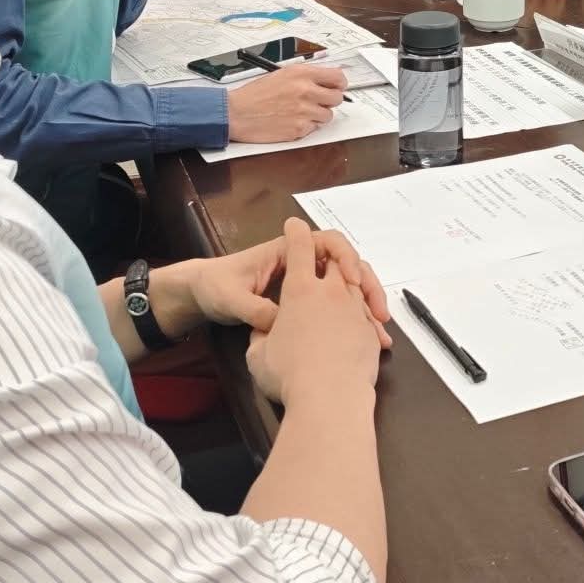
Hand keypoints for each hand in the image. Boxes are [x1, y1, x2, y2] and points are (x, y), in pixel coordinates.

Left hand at [185, 226, 389, 344]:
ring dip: (365, 306)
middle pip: (347, 265)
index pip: (326, 242)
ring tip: (379, 331)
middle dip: (367, 286)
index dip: (344, 256)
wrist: (205, 295)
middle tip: (378, 312)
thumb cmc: (216, 287)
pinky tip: (366, 340)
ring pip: (348, 288)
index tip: (350, 279)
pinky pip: (339, 306)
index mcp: (285, 253)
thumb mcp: (231, 299)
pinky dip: (355, 321)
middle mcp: (302, 264)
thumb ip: (254, 308)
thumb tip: (279, 322)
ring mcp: (307, 283)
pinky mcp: (309, 302)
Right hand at [228, 63, 347, 143]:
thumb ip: (305, 76)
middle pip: (337, 98)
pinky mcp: (299, 128)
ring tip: (300, 111)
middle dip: (329, 100)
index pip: (337, 77)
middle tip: (318, 101)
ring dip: (317, 115)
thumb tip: (326, 80)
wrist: (236, 113)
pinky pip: (314, 128)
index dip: (339, 84)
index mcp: (301, 74)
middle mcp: (305, 91)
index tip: (337, 87)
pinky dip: (305, 126)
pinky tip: (291, 120)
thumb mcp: (281, 75)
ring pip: (327, 115)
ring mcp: (304, 111)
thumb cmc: (254, 95)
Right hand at [247, 221, 386, 405]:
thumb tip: (263, 334)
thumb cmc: (288, 375)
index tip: (294, 227)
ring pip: (358, 284)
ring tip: (352, 290)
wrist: (330, 399)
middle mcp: (331, 292)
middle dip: (333, 256)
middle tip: (327, 262)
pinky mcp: (370, 330)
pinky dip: (367, 311)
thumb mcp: (258, 356)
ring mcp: (354, 309)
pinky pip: (369, 312)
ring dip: (354, 283)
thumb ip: (261, 336)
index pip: (300, 246)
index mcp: (300, 290)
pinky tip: (366, 323)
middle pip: (337, 259)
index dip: (296, 233)